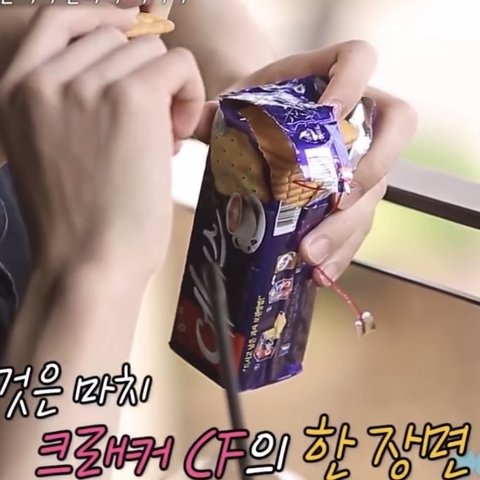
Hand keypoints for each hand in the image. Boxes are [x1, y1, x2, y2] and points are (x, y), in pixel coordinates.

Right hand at [0, 5, 204, 276]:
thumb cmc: (78, 225)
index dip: (99, 18)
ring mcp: (87, 84)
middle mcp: (46, 79)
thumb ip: (70, 107)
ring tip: (159, 143)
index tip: (129, 26)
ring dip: (166, 91)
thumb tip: (124, 76)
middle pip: (117, 39)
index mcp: (16, 90)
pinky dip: (188, 94)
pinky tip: (176, 137)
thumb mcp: (50, 152)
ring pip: (151, 52)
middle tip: (149, 131)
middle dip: (141, 77)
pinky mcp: (131, 97)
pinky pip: (179, 65)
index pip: (57, 21)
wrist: (89, 264)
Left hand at [195, 41, 416, 285]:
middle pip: (387, 139)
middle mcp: (360, 117)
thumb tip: (192, 122)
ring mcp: (364, 158)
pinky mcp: (355, 195)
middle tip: (331, 209)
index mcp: (332, 76)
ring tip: (312, 258)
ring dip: (346, 231)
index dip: (353, 85)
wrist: (268, 122)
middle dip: (363, 179)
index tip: (329, 114)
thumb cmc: (258, 106)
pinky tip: (319, 271)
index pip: (358, 61)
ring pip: (374, 193)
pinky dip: (341, 250)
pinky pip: (360, 223)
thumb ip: (218, 111)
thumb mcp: (240, 101)